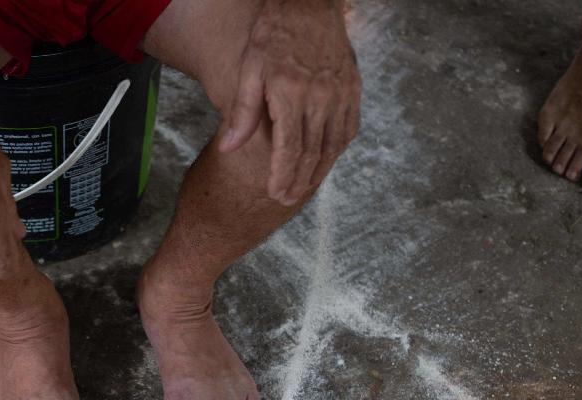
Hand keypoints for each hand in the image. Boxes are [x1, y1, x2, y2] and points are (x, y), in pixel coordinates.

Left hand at [219, 0, 360, 205]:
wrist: (308, 4)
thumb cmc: (272, 35)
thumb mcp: (249, 69)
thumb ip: (241, 112)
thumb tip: (228, 149)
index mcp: (292, 93)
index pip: (289, 147)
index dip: (282, 174)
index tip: (274, 194)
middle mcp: (321, 97)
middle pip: (312, 151)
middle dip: (299, 180)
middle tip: (287, 198)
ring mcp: (341, 93)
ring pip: (333, 144)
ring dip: (319, 170)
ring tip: (304, 188)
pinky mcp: (353, 88)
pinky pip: (349, 127)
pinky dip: (338, 149)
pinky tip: (326, 161)